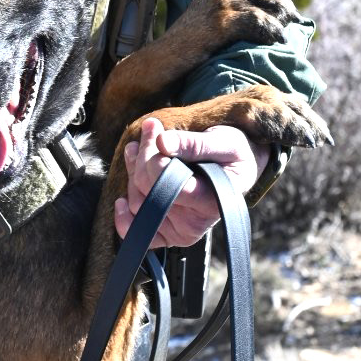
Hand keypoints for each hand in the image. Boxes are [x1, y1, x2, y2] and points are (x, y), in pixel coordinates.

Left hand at [114, 117, 268, 248]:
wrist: (239, 170)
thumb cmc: (234, 154)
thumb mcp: (223, 141)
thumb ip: (193, 143)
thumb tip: (163, 142)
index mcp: (212, 201)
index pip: (170, 183)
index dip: (155, 157)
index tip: (157, 128)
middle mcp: (195, 223)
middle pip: (148, 189)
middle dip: (144, 155)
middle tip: (151, 127)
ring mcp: (179, 231)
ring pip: (137, 201)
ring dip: (133, 170)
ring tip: (139, 146)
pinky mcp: (167, 234)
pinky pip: (138, 233)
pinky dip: (124, 217)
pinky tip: (121, 200)